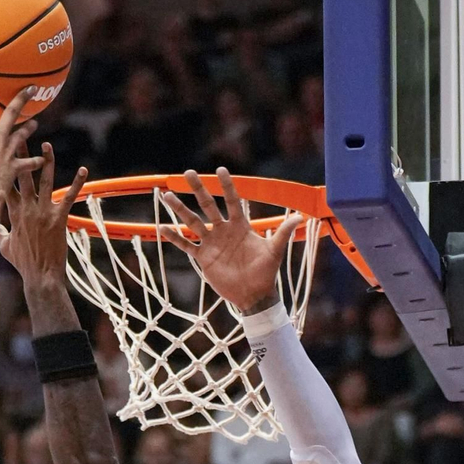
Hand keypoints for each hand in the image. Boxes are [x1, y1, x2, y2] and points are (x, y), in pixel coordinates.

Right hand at [0, 66, 40, 205]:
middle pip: (12, 113)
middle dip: (21, 99)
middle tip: (32, 87)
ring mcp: (9, 152)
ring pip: (21, 137)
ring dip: (28, 129)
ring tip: (35, 123)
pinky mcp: (15, 167)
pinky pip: (27, 164)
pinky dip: (34, 162)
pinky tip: (41, 160)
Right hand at [0, 142, 87, 286]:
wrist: (40, 276)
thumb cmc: (23, 263)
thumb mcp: (5, 247)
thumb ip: (0, 233)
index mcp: (12, 213)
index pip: (5, 185)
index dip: (1, 168)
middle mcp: (26, 209)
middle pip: (21, 176)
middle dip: (19, 155)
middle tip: (17, 135)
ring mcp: (43, 212)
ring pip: (44, 181)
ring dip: (46, 161)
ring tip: (46, 144)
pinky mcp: (59, 218)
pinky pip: (69, 196)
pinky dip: (76, 183)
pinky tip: (82, 169)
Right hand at [158, 168, 300, 312]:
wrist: (254, 294)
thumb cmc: (266, 272)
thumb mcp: (275, 250)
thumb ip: (283, 232)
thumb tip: (300, 217)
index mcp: (240, 226)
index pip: (232, 201)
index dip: (226, 186)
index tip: (220, 170)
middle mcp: (223, 231)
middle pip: (208, 205)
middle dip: (198, 189)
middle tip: (188, 173)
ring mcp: (212, 243)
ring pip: (193, 222)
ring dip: (180, 210)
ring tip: (166, 196)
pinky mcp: (204, 258)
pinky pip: (187, 246)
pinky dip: (175, 238)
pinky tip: (163, 228)